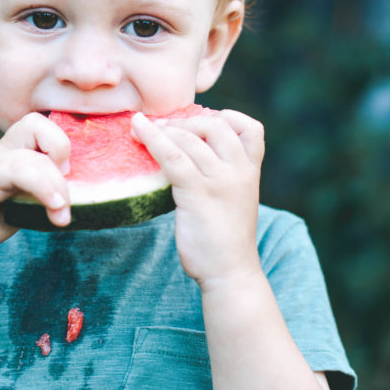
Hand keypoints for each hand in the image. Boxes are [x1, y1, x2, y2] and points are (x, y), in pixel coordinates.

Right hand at [0, 113, 70, 256]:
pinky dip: (43, 187)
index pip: (43, 128)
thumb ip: (41, 199)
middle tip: (64, 189)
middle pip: (38, 123)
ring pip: (35, 152)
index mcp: (14, 154)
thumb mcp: (18, 209)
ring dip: (58, 186)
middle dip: (63, 150)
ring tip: (61, 216)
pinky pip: (19, 170)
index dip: (63, 145)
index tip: (71, 180)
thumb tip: (75, 205)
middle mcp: (3, 152)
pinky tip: (53, 210)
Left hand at [131, 109, 263, 286]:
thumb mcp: (235, 201)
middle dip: (186, 122)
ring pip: (189, 139)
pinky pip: (171, 156)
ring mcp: (219, 180)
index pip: (251, 129)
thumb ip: (222, 176)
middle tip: (163, 128)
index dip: (227, 118)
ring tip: (142, 130)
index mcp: (252, 172)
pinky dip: (152, 138)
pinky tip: (137, 130)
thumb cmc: (225, 239)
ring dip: (163, 129)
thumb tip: (189, 153)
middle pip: (216, 125)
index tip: (203, 122)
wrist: (229, 272)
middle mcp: (239, 171)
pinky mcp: (197, 192)